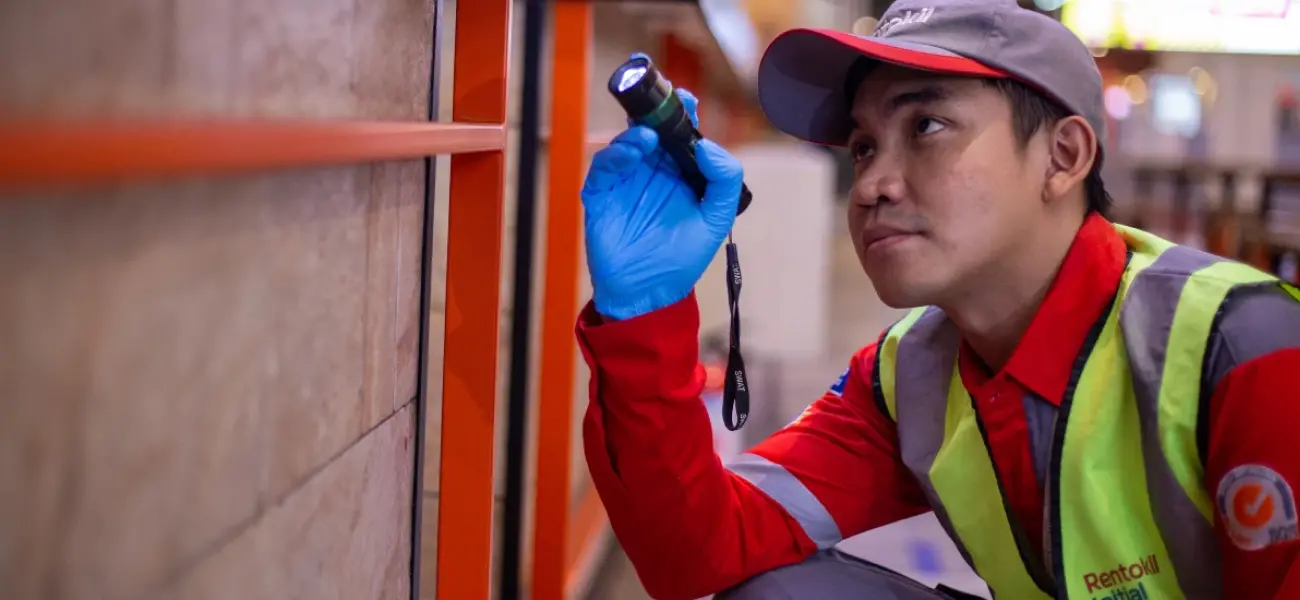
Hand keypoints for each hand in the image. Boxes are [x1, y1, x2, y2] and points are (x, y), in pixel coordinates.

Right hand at [582, 85, 743, 320]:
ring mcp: (624, 181)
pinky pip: (604, 167)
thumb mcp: (715, 221)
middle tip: (663, 100)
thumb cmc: (680, 259)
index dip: (683, 113)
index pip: (681, 135)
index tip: (687, 100)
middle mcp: (651, 172)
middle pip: (651, 129)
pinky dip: (616, 155)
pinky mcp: (600, 195)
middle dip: (656, 112)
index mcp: (679, 173)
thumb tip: (708, 146)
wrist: (647, 293)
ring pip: (627, 143)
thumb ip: (723, 182)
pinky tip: (632, 153)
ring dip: (636, 133)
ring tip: (649, 135)